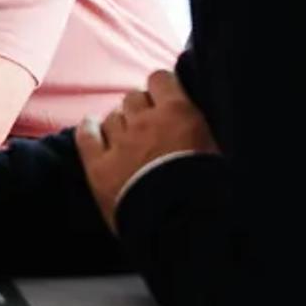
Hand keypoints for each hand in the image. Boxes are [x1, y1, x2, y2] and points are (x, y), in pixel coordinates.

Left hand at [80, 67, 214, 228]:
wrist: (183, 226)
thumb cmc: (211, 193)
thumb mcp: (219, 156)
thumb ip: (202, 135)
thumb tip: (201, 132)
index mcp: (179, 114)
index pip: (161, 79)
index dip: (161, 87)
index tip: (166, 99)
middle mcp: (145, 121)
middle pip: (133, 98)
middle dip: (140, 109)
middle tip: (150, 128)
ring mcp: (119, 143)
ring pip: (111, 117)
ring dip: (119, 124)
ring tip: (127, 139)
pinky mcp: (98, 168)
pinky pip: (86, 136)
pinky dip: (88, 129)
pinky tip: (90, 127)